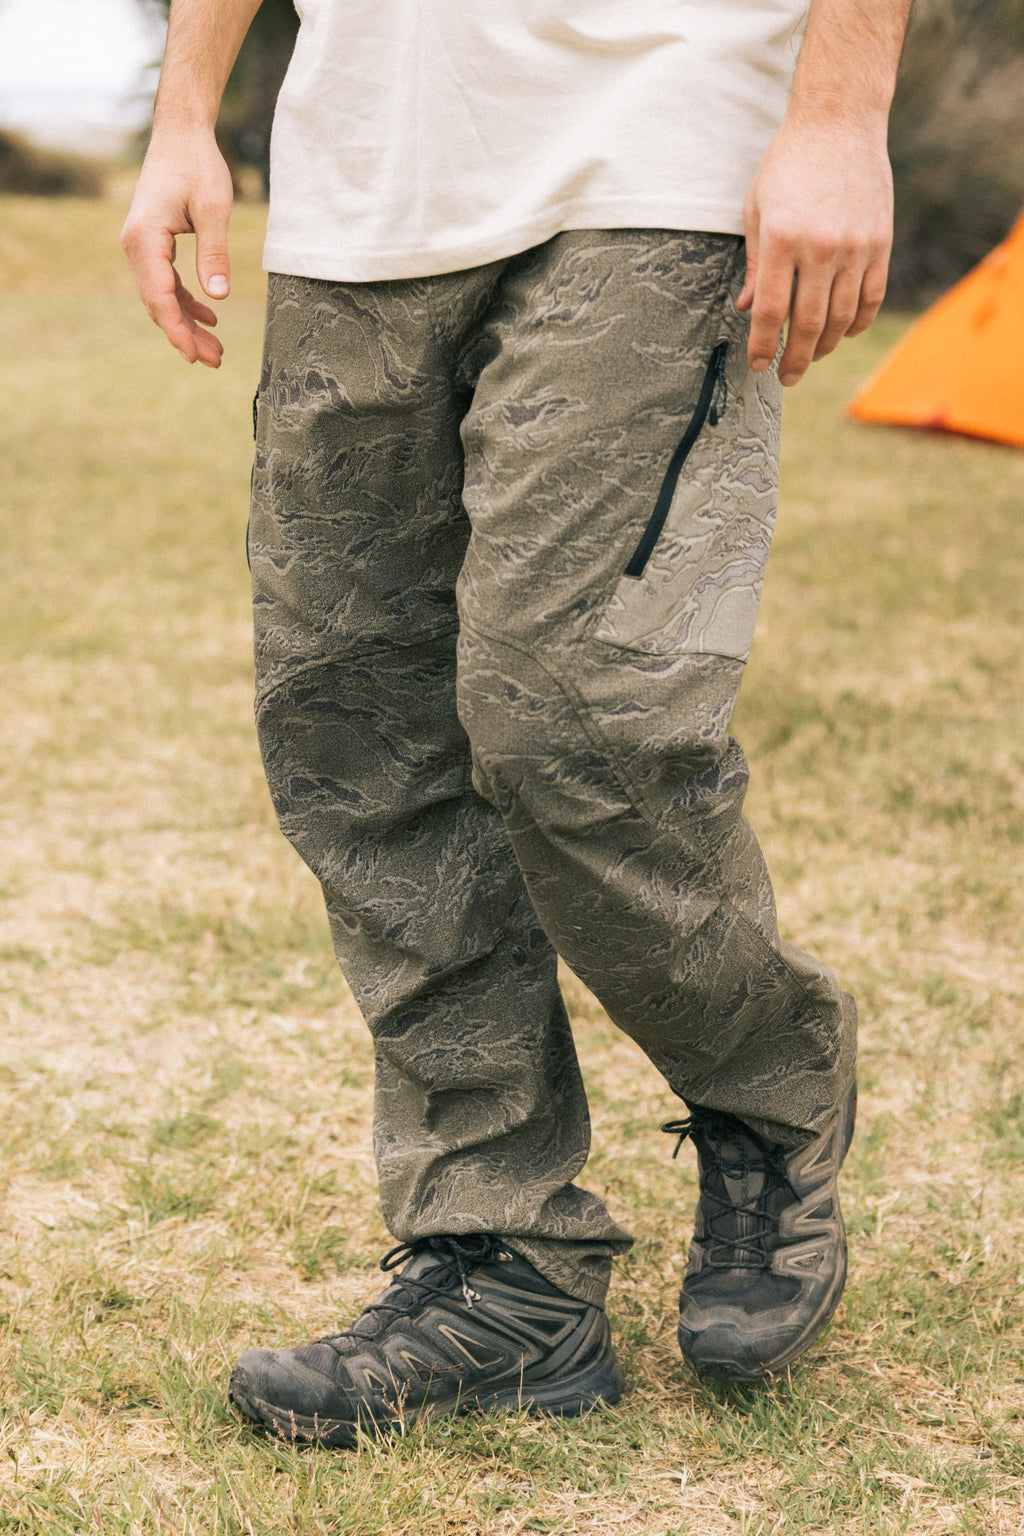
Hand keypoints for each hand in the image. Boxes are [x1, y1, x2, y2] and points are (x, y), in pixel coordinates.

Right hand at [121, 133, 234, 367]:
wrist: (180, 134)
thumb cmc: (197, 165)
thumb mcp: (214, 208)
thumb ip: (215, 254)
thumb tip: (219, 298)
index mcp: (145, 238)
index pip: (160, 296)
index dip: (177, 330)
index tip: (195, 355)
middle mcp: (136, 246)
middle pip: (159, 304)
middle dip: (185, 335)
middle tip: (215, 361)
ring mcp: (142, 246)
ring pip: (163, 297)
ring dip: (187, 324)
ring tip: (215, 350)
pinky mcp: (153, 244)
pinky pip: (167, 283)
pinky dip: (187, 303)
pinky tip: (210, 318)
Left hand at [738, 116, 892, 385]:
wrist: (839, 122)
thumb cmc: (788, 165)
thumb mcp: (757, 210)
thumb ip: (756, 265)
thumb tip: (748, 309)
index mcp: (782, 240)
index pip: (771, 312)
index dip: (763, 346)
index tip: (758, 365)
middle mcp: (820, 247)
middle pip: (807, 324)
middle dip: (794, 359)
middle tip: (785, 377)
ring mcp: (855, 247)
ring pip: (841, 318)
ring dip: (823, 346)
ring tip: (809, 356)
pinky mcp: (880, 243)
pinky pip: (870, 298)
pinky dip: (856, 323)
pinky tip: (840, 333)